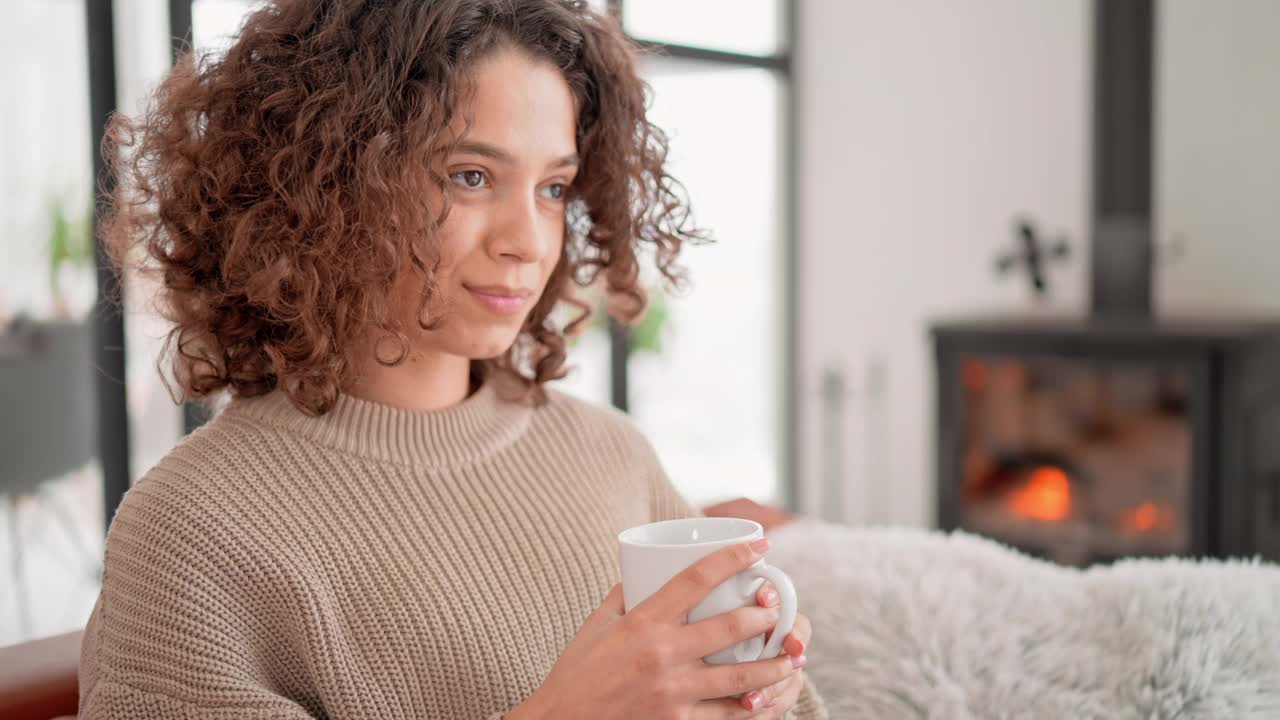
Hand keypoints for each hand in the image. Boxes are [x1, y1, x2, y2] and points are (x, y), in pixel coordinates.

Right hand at [512, 538, 806, 719]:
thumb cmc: (575, 673)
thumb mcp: (595, 624)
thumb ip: (623, 595)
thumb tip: (643, 571)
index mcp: (643, 621)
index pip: (697, 578)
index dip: (734, 558)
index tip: (760, 547)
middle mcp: (662, 654)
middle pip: (731, 626)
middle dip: (764, 615)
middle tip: (777, 609)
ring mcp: (673, 692)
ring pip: (741, 676)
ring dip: (773, 665)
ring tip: (790, 658)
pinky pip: (725, 716)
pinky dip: (750, 708)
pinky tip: (765, 701)